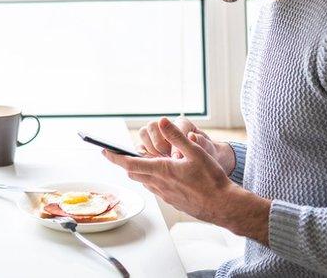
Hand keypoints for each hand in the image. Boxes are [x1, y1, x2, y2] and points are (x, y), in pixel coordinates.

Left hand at [107, 118, 269, 243]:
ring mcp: (165, 195)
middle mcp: (159, 184)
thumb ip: (176, 136)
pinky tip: (162, 175)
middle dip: (125, 164)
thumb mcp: (196, 152)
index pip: (130, 164)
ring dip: (139, 172)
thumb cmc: (212, 179)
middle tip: (118, 154)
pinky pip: (155, 189)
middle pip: (133, 174)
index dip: (114, 157)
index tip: (103, 151)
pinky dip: (152, 180)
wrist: (223, 206)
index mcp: (162, 171)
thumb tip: (162, 121)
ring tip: (140, 162)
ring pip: (144, 182)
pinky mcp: (172, 202)